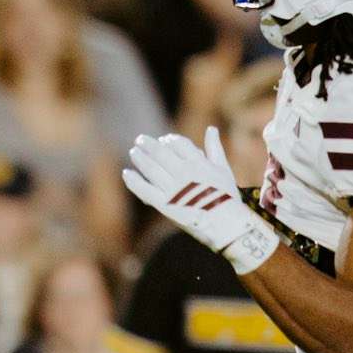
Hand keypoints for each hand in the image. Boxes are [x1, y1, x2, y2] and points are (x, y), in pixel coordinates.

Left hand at [122, 128, 278, 272]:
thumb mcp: (224, 169)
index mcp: (199, 163)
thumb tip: (211, 128)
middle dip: (149, 145)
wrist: (225, 224)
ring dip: (140, 158)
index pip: (179, 144)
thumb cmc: (226, 196)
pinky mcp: (164, 204)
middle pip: (161, 153)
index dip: (169, 140)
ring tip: (134, 152)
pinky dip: (133, 181)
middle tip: (140, 139)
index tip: (163, 139)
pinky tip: (127, 173)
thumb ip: (215, 148)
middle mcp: (184, 173)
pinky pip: (144, 189)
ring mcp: (173, 189)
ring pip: (151, 169)